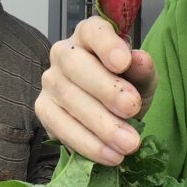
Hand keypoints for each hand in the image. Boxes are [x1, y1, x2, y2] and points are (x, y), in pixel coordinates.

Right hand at [35, 16, 157, 165]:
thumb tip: (141, 60)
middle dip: (105, 90)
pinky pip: (60, 127)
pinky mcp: (43, 110)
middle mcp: (63, 53)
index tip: (124, 62)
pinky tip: (110, 154)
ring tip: (128, 143)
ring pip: (69, 99)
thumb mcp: (142, 79)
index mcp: (89, 35)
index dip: (107, 45)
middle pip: (75, 65)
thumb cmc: (125, 87)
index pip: (93, 31)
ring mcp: (50, 81)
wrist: (110, 114)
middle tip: (132, 108)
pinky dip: (87, 144)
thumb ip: (142, 70)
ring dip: (101, 125)